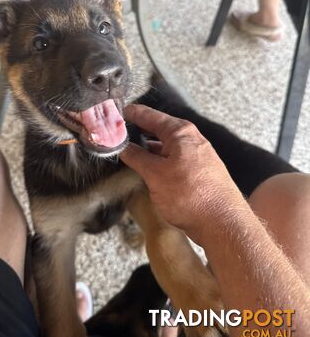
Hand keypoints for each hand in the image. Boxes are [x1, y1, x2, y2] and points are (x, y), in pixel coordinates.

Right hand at [120, 105, 244, 241]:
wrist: (223, 223)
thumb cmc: (190, 195)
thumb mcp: (155, 174)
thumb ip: (137, 157)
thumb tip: (121, 145)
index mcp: (180, 132)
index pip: (149, 115)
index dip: (130, 113)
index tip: (113, 113)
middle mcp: (190, 139)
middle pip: (158, 128)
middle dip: (137, 130)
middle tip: (115, 133)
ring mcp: (196, 155)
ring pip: (165, 145)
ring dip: (147, 147)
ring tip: (127, 149)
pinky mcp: (198, 171)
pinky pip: (173, 158)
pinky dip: (158, 159)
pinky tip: (148, 167)